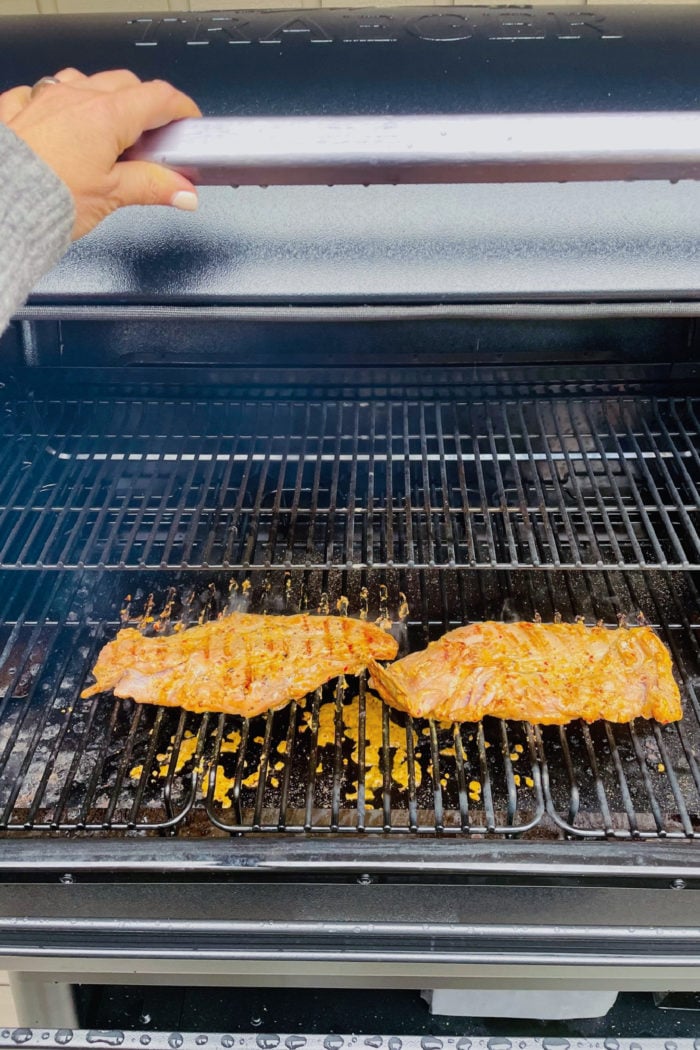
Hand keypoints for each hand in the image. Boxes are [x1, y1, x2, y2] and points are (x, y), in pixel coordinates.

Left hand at [0, 68, 201, 239]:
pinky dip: (60, 106)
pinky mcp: (18, 109)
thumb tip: (183, 192)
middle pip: (124, 84)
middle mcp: (74, 97)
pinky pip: (42, 93)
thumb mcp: (113, 196)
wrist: (1, 203)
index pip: (158, 97)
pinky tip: (62, 127)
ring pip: (83, 82)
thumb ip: (153, 188)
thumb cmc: (46, 197)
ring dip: (102, 98)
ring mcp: (43, 98)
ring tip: (107, 133)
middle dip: (144, 104)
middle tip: (152, 137)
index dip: (181, 108)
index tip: (188, 121)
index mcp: (105, 115)